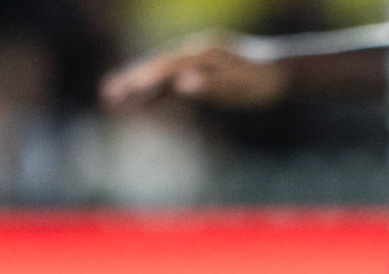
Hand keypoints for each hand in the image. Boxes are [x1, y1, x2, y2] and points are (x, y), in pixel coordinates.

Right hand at [101, 39, 288, 111]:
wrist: (281, 71)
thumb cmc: (260, 82)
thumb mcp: (238, 86)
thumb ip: (210, 85)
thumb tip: (181, 84)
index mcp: (202, 54)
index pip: (166, 66)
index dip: (144, 78)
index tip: (124, 89)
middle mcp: (195, 54)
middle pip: (157, 66)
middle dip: (131, 80)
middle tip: (107, 94)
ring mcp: (196, 63)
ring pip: (162, 74)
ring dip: (139, 86)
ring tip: (113, 98)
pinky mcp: (201, 73)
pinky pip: (174, 83)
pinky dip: (157, 92)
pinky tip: (143, 104)